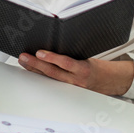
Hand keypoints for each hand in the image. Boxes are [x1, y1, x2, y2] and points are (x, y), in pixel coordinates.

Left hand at [18, 50, 132, 96]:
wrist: (110, 81)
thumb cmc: (98, 66)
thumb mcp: (89, 56)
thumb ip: (73, 53)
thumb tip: (55, 41)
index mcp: (84, 69)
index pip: (66, 63)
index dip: (52, 58)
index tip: (39, 53)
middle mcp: (76, 80)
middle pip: (52, 72)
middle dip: (36, 64)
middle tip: (24, 56)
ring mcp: (70, 87)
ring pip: (49, 78)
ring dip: (34, 69)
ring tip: (23, 60)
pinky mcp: (67, 90)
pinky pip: (52, 82)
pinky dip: (40, 75)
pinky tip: (31, 69)